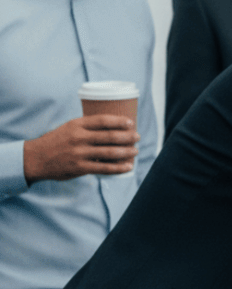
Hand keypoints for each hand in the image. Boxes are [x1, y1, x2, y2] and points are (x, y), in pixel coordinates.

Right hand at [23, 115, 139, 183]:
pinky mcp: (79, 168)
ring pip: (109, 152)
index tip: (131, 123)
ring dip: (126, 152)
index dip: (119, 121)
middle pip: (110, 136)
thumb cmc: (56, 141)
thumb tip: (113, 126)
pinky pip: (103, 167)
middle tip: (137, 137)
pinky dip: (118, 168)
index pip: (103, 120)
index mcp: (77, 125)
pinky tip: (127, 167)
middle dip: (128, 137)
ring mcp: (79, 153)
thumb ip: (88, 127)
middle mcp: (79, 138)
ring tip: (135, 151)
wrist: (36, 158)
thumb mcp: (69, 127)